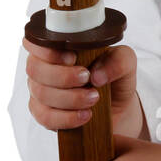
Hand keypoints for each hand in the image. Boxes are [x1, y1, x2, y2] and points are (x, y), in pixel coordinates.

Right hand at [22, 39, 142, 135]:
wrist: (118, 108)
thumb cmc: (114, 78)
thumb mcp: (125, 63)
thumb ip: (118, 60)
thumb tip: (97, 74)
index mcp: (56, 47)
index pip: (35, 42)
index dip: (48, 51)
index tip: (72, 58)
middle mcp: (43, 67)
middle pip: (34, 69)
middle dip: (62, 76)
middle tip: (87, 78)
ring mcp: (40, 92)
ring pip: (41, 93)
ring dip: (70, 97)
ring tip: (94, 98)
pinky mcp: (44, 115)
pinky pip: (45, 117)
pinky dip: (67, 117)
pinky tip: (85, 115)